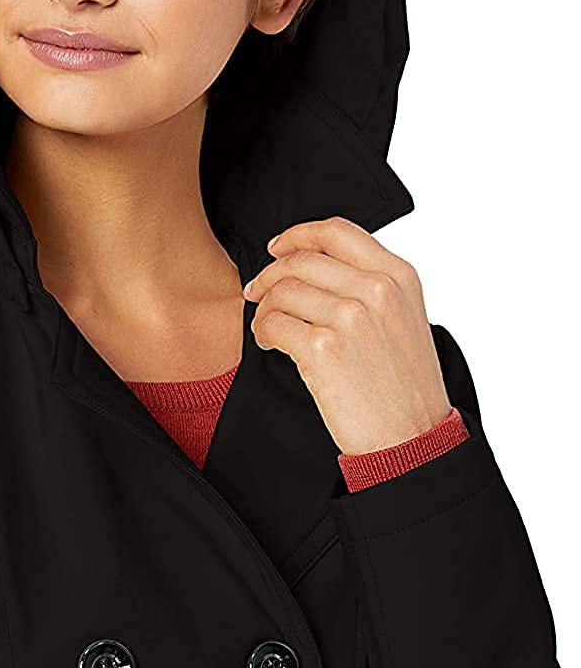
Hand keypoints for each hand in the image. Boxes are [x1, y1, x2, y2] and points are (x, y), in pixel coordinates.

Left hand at [241, 217, 452, 455]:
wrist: (412, 436)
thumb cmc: (405, 384)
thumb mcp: (404, 319)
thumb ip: (371, 286)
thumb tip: (316, 266)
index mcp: (399, 276)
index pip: (337, 232)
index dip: (298, 235)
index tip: (278, 247)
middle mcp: (377, 290)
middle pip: (302, 260)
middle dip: (270, 274)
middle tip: (256, 291)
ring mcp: (350, 318)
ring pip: (283, 291)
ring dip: (265, 308)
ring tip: (267, 327)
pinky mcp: (324, 349)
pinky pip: (273, 324)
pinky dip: (263, 332)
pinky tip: (271, 344)